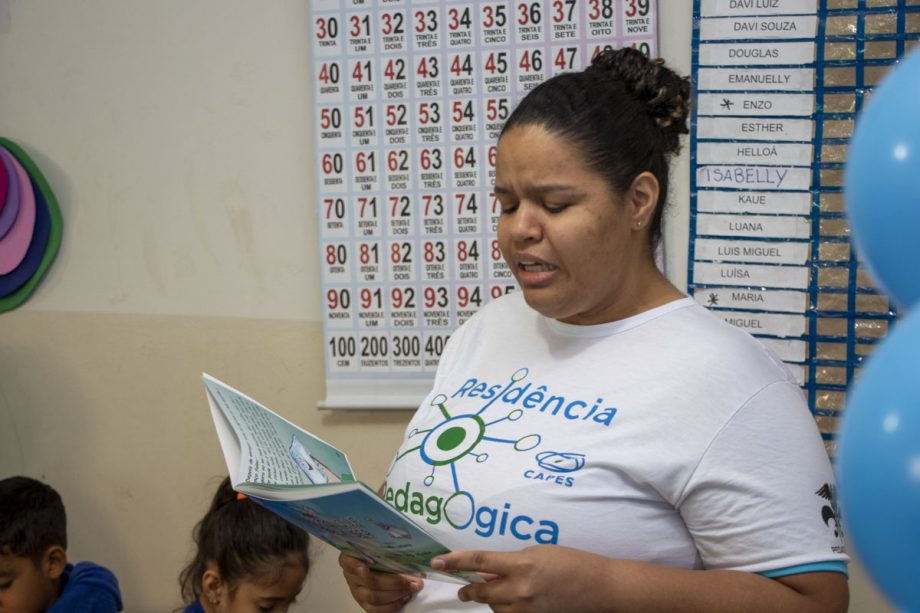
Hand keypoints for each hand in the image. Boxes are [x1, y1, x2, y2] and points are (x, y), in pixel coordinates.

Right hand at [339, 552, 423, 612]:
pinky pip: (376, 610)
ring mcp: (357, 592)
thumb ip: (387, 549)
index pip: (349, 562)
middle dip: (395, 582)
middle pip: (370, 581)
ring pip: (374, 597)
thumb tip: (409, 557)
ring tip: (412, 588)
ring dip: (397, 594)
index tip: (365, 570)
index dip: (356, 567)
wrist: (378, 564)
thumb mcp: (379, 546)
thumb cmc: (379, 552)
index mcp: (350, 557)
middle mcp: (351, 575)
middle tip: (413, 580)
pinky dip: (393, 605)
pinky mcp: (364, 604)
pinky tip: (405, 597)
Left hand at [431, 545, 613, 611]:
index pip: (479, 562)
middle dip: (469, 591)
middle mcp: (520, 590)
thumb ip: (511, 563)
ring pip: (495, 608)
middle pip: (481, 592)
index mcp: (521, 565)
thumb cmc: (571, 562)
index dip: (455, 561)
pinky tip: (516, 600)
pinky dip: (507, 609)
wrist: (599, 587)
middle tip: (462, 590)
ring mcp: (527, 609)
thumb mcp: (537, 553)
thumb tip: (489, 574)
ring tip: (504, 590)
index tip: (438, 563)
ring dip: (493, 599)